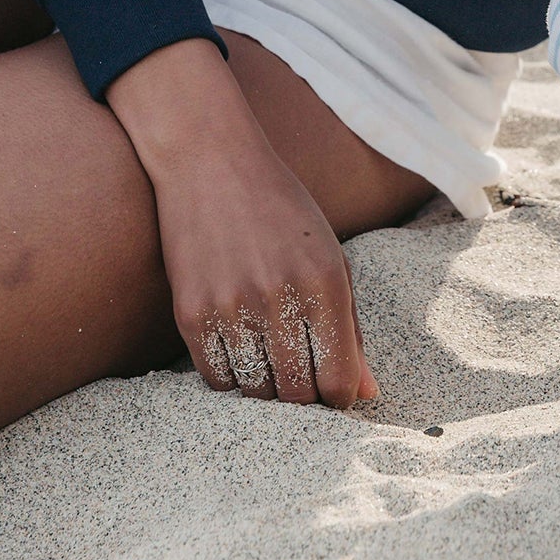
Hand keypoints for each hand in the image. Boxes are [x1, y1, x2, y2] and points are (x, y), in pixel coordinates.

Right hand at [108, 40, 378, 407]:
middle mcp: (279, 296)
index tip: (336, 393)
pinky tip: (242, 353)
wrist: (210, 161)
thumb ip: (350, 327)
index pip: (338, 379)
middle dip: (306, 397)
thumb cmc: (282, 209)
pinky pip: (217, 378)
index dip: (341, 397)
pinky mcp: (191, 314)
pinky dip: (233, 377)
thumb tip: (368, 392)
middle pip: (297, 394)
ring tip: (273, 364)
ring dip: (268, 389)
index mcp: (325, 280)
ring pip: (256, 391)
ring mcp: (231, 307)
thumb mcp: (330, 256)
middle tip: (304, 382)